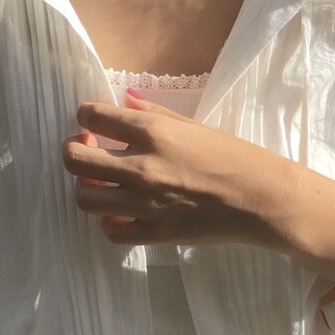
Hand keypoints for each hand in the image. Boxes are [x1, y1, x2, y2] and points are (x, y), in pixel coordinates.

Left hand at [61, 89, 290, 247]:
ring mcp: (145, 204)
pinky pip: (110, 231)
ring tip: (101, 182)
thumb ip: (155, 112)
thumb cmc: (235, 157)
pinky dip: (108, 222)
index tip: (93, 122)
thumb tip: (126, 100)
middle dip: (73, 150)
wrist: (261, 199)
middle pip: (75, 159)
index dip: (86, 116)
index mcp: (153, 131)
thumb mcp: (195, 125)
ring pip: (85, 198)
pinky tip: (119, 212)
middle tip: (86, 149)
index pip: (92, 116)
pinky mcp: (154, 233)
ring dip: (86, 187)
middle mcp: (142, 166)